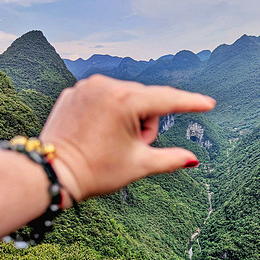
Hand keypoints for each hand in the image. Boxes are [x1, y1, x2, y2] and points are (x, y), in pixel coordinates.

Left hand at [39, 75, 215, 201]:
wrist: (51, 173)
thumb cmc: (96, 172)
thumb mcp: (139, 165)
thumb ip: (171, 159)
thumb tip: (193, 160)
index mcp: (125, 101)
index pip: (167, 100)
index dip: (190, 104)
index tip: (209, 104)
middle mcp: (106, 85)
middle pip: (145, 100)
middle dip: (147, 123)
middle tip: (133, 146)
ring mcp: (87, 86)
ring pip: (125, 96)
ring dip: (129, 116)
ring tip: (113, 140)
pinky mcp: (74, 92)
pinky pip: (104, 96)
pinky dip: (108, 112)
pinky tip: (98, 131)